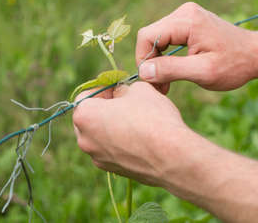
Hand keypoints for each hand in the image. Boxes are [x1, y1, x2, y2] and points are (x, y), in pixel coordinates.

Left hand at [72, 82, 190, 185]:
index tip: (119, 88)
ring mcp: (98, 158)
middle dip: (105, 108)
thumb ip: (122, 89)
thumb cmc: (153, 118)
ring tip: (138, 121)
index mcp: (85, 116)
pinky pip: (112, 150)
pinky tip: (142, 139)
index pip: (85, 95)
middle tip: (127, 103)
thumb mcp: (139, 90)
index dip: (103, 88)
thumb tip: (120, 94)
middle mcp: (85, 140)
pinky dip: (122, 143)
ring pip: (101, 136)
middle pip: (89, 118)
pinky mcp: (113, 170)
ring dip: (114, 126)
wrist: (172, 157)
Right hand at [136, 2, 256, 91]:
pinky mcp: (188, 22)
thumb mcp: (203, 72)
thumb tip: (144, 71)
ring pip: (156, 38)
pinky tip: (174, 72)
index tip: (154, 82)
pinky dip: (166, 56)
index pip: (147, 36)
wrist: (257, 54)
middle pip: (150, 36)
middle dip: (151, 62)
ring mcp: (186, 15)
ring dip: (158, 61)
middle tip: (161, 87)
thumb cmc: (235, 65)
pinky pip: (166, 37)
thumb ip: (172, 70)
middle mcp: (184, 12)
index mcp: (187, 20)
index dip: (144, 59)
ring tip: (167, 83)